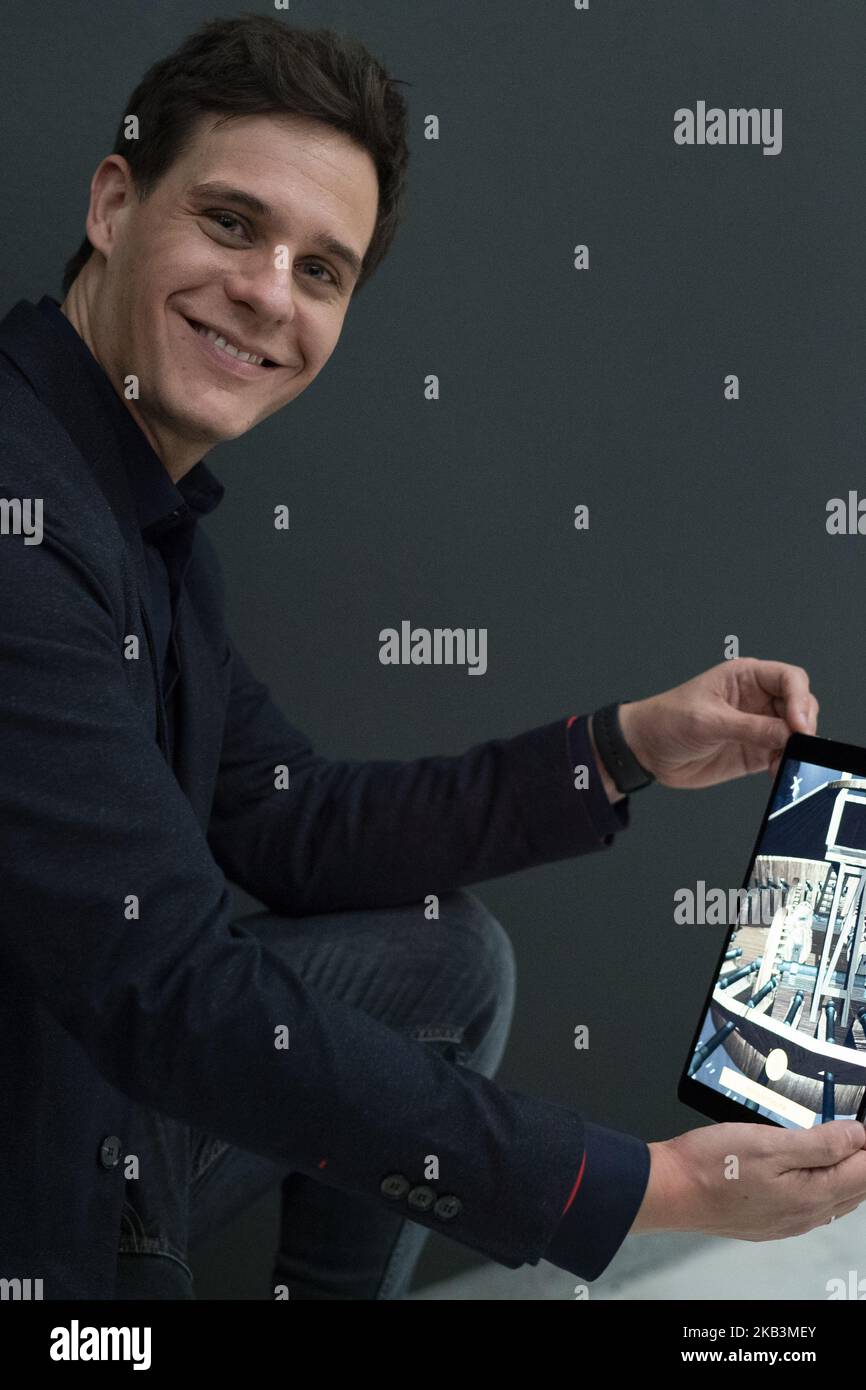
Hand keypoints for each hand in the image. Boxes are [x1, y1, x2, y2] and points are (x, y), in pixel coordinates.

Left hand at [618, 657, 818, 789]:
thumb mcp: (708, 721)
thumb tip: (789, 734)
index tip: (798, 724)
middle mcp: (757, 699)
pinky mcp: (754, 751)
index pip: (789, 678)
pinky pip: (782, 756)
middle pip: (800, 705)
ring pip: (795, 733)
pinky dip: (786, 764)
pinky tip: (777, 773)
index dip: (800, 699)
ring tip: (783, 763)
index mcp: (745, 677)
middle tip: (797, 745)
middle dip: (804, 725)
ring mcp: (758, 726)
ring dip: (797, 748)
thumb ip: (751, 728)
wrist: (645, 750)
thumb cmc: (666, 721)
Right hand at [631, 1119, 865, 1239]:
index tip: (861, 1125)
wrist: (671, 1190)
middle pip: (854, 1190)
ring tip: (841, 1148)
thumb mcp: (770, 1143)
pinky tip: (811, 1172)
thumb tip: (858, 1138)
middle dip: (861, 1162)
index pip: (863, 1172)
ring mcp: (787, 1222)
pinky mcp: (769, 1222)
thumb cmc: (711, 1165)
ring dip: (845, 1175)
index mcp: (811, 1196)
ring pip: (834, 1200)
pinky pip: (811, 1207)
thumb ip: (820, 1143)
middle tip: (855, 1134)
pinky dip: (822, 1186)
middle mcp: (804, 1215)